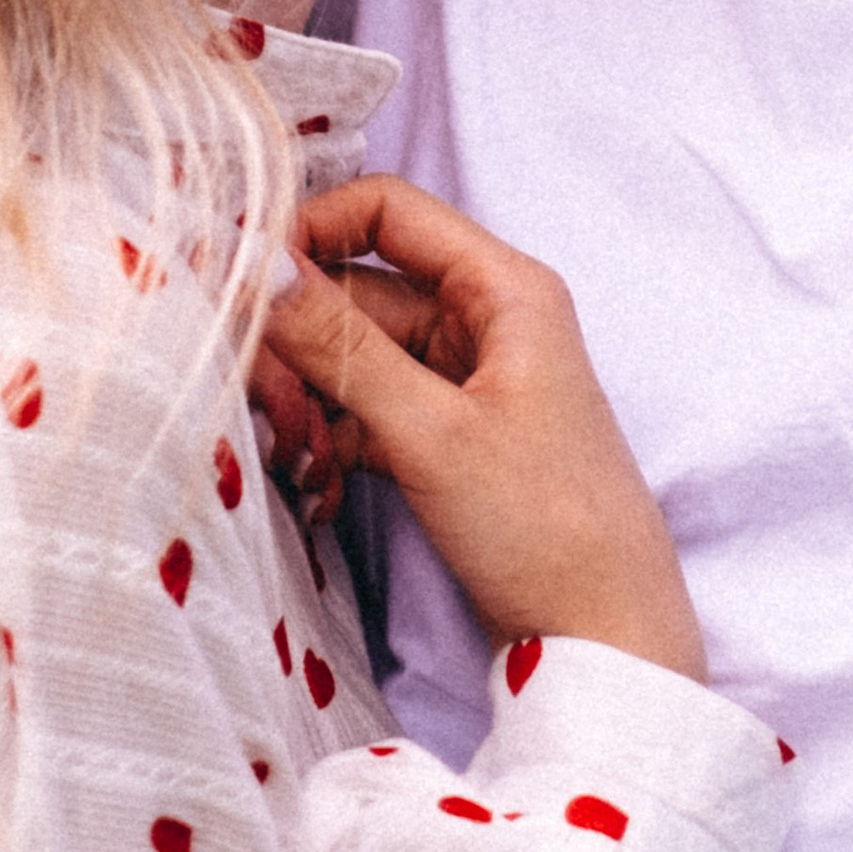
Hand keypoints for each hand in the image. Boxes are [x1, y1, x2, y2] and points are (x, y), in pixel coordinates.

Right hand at [262, 178, 706, 683]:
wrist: (605, 640)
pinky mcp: (446, 439)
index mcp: (503, 289)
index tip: (247, 284)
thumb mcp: (432, 431)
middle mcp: (484, 320)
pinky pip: (364, 413)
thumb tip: (259, 267)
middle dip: (300, 346)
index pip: (388, 210)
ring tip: (296, 464)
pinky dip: (333, 445)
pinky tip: (320, 493)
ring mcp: (463, 382)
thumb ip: (340, 347)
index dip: (313, 231)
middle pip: (357, 292)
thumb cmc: (544, 525)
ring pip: (352, 359)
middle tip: (266, 409)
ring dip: (310, 404)